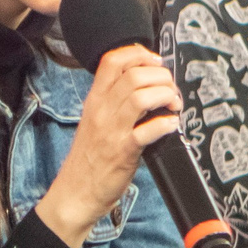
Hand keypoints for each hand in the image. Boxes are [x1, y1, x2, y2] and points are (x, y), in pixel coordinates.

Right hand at [35, 45, 181, 247]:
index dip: (140, 54)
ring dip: (166, 96)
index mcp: (94, 100)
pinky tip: (171, 125)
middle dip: (161, 76)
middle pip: (133, 74)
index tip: (156, 62)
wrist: (74, 194)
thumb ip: (113, 102)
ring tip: (173, 105)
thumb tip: (144, 85)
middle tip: (170, 89)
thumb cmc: (88, 159)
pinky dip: (166, 124)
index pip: (112, 60)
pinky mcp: (123, 152)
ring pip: (141, 96)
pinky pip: (149, 129)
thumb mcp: (94, 122)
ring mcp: (111, 131)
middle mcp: (101, 111)